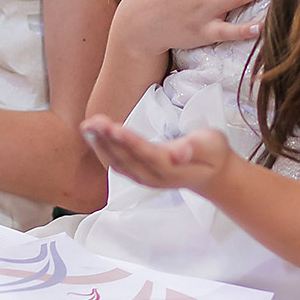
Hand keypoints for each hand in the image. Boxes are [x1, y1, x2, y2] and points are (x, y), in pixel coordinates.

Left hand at [82, 114, 232, 192]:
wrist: (211, 174)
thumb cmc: (211, 154)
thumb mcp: (212, 145)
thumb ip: (195, 147)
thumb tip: (180, 153)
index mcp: (172, 167)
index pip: (147, 154)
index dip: (129, 142)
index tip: (113, 128)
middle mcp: (154, 176)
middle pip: (127, 159)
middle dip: (108, 140)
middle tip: (93, 122)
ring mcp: (145, 178)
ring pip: (118, 163)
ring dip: (101, 144)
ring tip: (88, 125)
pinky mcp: (139, 174)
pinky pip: (117, 164)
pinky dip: (103, 149)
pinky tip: (93, 135)